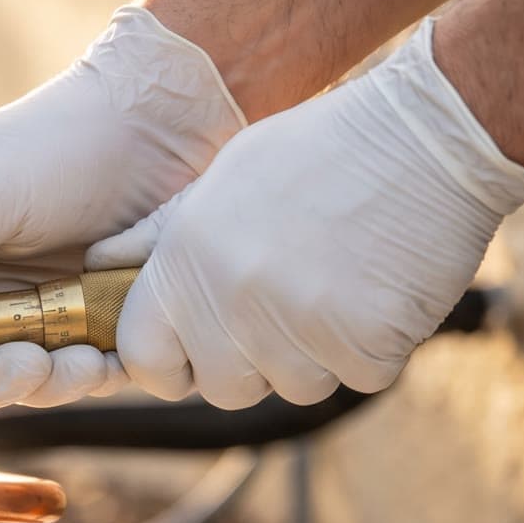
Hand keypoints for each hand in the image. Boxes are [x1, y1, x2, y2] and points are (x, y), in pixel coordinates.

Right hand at [0, 7, 243, 408]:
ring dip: (46, 383)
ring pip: (16, 382)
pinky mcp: (80, 322)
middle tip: (29, 366)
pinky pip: (76, 373)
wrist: (159, 123)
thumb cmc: (56, 141)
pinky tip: (114, 354)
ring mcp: (23, 310)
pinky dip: (93, 374)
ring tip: (85, 358)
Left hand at [88, 19, 523, 408]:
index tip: (191, 354)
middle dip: (250, 364)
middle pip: (223, 386)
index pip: (144, 357)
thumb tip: (98, 266)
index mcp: (186, 262)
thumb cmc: (318, 152)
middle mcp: (233, 302)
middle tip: (285, 309)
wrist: (425, 136)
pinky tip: (380, 286)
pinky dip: (373, 346)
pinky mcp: (366, 346)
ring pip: (295, 385)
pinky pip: (358, 376)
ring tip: (337, 281)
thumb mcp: (219, 179)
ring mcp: (299, 330)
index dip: (167, 363)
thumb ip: (158, 235)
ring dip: (317, 353)